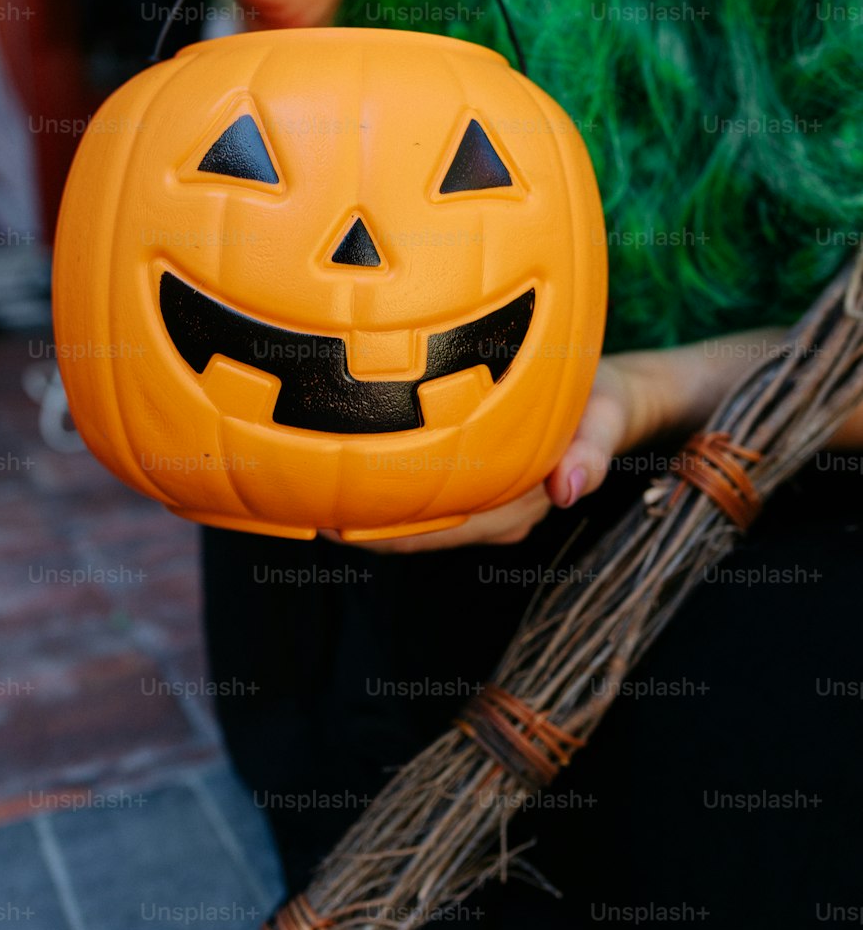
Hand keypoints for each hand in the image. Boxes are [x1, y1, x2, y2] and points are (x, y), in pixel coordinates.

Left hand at [339, 326, 794, 553]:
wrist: (613, 397)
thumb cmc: (602, 402)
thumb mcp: (604, 419)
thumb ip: (590, 452)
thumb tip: (570, 490)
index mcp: (528, 501)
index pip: (454, 526)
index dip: (400, 532)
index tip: (347, 528)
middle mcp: (505, 512)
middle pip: (433, 531)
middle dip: (376, 529)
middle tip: (316, 518)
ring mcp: (493, 504)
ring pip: (431, 521)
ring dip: (381, 518)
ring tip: (323, 505)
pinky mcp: (485, 487)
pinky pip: (437, 501)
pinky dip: (399, 498)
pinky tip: (358, 488)